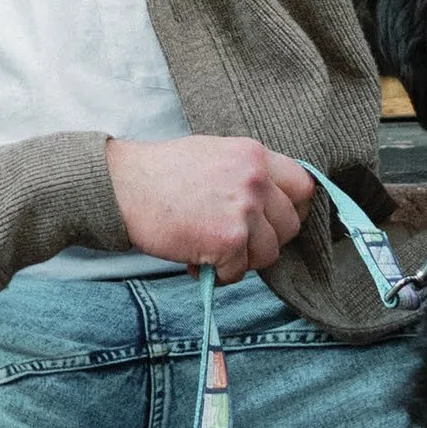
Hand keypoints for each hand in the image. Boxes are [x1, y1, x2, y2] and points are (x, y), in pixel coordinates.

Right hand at [105, 135, 313, 283]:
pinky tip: (198, 260)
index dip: (293, 208)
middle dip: (267, 239)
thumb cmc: (161, 172)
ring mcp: (244, 209)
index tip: (275, 220)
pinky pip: (239, 271)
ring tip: (215, 251)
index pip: (303, 186)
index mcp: (254, 155)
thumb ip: (248, 172)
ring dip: (244, 259)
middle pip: (290, 224)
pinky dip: (220, 273)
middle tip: (238, 241)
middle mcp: (255, 179)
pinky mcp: (228, 240)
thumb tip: (272, 203)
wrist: (123, 186)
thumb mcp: (215, 153)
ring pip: (269, 252)